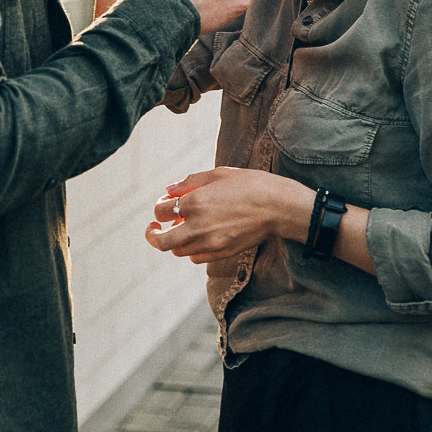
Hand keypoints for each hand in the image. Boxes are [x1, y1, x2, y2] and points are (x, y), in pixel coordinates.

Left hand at [145, 168, 310, 263]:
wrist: (278, 206)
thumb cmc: (250, 184)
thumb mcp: (219, 174)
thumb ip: (190, 181)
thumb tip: (169, 190)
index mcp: (196, 201)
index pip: (161, 210)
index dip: (159, 206)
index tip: (165, 203)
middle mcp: (199, 225)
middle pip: (162, 241)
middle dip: (153, 234)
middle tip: (154, 227)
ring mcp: (210, 243)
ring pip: (178, 250)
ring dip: (174, 240)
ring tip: (182, 228)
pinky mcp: (221, 253)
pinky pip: (196, 257)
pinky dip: (192, 249)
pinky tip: (199, 237)